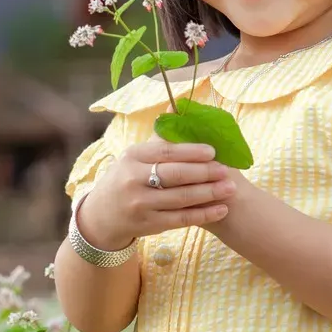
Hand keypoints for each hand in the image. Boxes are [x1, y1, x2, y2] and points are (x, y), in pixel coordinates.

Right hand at [74, 139, 234, 251]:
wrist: (101, 215)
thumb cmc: (125, 178)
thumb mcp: (133, 156)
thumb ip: (159, 138)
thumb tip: (178, 107)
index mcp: (132, 156)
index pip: (165, 151)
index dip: (191, 151)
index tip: (213, 151)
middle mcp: (133, 180)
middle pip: (175, 175)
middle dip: (205, 172)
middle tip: (227, 170)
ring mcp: (140, 204)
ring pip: (181, 198)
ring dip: (209, 193)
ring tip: (230, 188)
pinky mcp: (148, 224)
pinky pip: (181, 219)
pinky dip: (204, 214)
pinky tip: (221, 209)